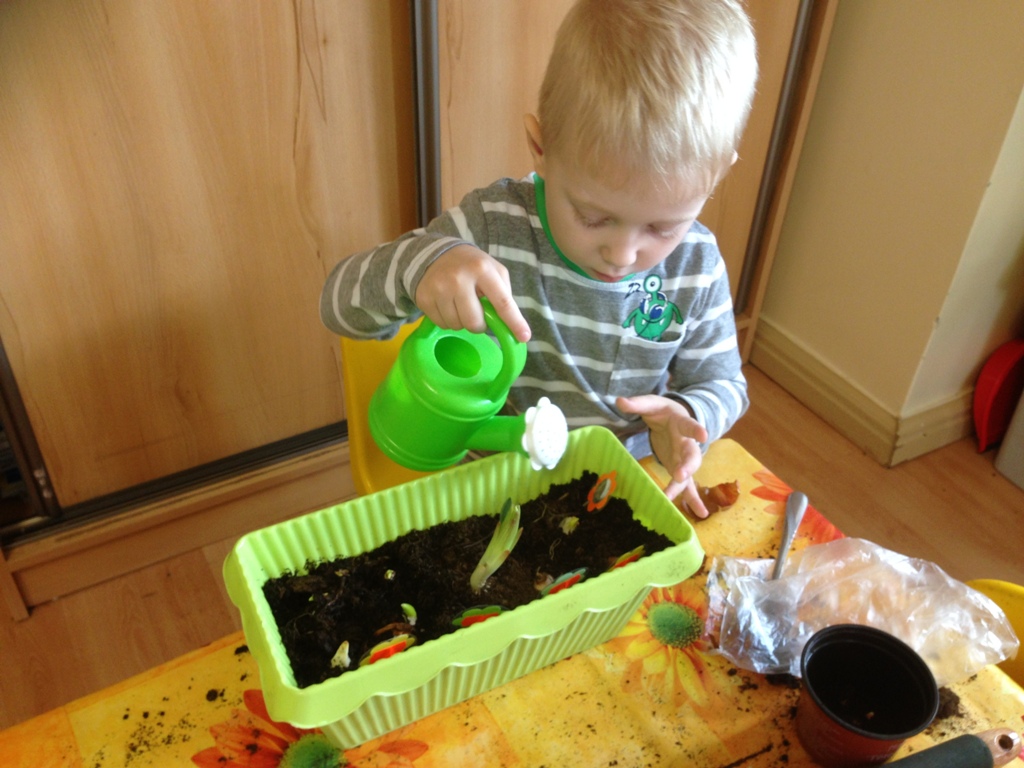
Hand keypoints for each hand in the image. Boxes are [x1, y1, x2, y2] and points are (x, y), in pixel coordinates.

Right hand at [415, 245, 530, 341]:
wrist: (435, 254)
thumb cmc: (471, 265)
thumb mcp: (493, 270)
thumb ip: (503, 293)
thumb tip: (511, 324)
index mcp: (482, 270)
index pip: (502, 302)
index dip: (514, 322)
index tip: (524, 337)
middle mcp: (459, 279)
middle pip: (475, 322)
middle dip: (479, 324)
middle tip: (477, 313)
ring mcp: (440, 289)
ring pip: (457, 326)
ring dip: (462, 321)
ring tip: (460, 304)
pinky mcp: (425, 299)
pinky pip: (442, 324)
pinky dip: (448, 320)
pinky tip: (447, 304)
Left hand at [616, 394, 710, 517]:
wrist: (674, 418)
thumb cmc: (662, 411)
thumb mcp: (651, 403)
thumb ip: (637, 403)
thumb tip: (619, 401)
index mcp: (681, 423)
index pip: (689, 425)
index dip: (696, 429)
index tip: (703, 434)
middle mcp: (687, 443)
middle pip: (692, 455)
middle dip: (688, 466)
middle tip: (680, 476)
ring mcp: (684, 459)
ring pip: (690, 475)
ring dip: (687, 489)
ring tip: (697, 509)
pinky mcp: (680, 469)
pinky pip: (686, 485)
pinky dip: (692, 499)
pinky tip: (700, 514)